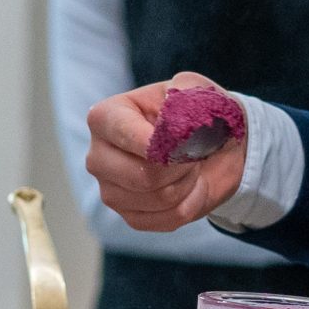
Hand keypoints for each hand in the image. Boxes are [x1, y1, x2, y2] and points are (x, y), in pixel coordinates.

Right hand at [84, 72, 247, 232]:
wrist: (211, 148)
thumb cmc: (196, 114)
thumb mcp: (195, 89)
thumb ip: (186, 90)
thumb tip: (173, 123)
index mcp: (105, 117)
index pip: (126, 135)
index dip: (163, 144)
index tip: (186, 139)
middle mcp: (98, 156)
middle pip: (143, 175)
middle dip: (181, 165)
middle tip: (192, 152)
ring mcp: (110, 189)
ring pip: (159, 198)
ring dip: (189, 182)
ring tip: (190, 166)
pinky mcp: (129, 216)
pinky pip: (168, 219)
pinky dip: (191, 203)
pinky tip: (189, 186)